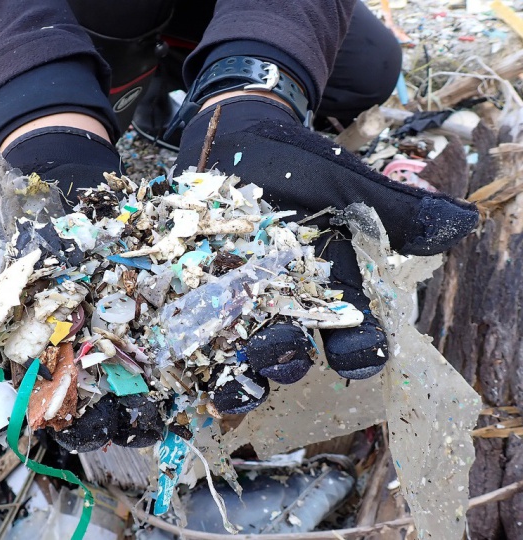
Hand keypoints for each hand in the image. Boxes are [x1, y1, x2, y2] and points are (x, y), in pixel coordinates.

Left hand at [173, 96, 477, 414]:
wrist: (234, 136)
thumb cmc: (296, 162)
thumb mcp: (343, 180)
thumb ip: (393, 208)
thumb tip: (464, 223)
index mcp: (326, 283)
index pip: (349, 323)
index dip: (357, 345)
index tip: (360, 360)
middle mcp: (283, 303)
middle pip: (289, 345)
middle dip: (286, 359)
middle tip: (282, 361)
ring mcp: (237, 301)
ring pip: (241, 349)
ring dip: (238, 373)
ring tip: (232, 389)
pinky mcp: (194, 291)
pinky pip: (193, 328)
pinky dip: (190, 350)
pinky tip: (184, 370)